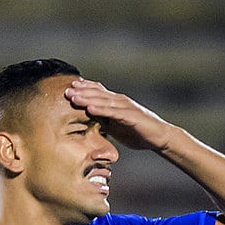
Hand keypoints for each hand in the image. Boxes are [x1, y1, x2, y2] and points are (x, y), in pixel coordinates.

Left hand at [64, 78, 179, 152]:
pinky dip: (101, 110)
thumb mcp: (115, 126)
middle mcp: (120, 101)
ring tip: (73, 97)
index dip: (84, 88)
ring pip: (103, 101)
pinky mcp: (130, 116)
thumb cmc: (137, 131)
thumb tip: (90, 121)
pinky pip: (113, 113)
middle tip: (66, 90)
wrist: (158, 137)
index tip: (69, 86)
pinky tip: (89, 108)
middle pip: (97, 94)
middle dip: (81, 91)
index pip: (98, 92)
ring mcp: (125, 107)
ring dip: (87, 98)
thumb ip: (103, 121)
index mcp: (116, 102)